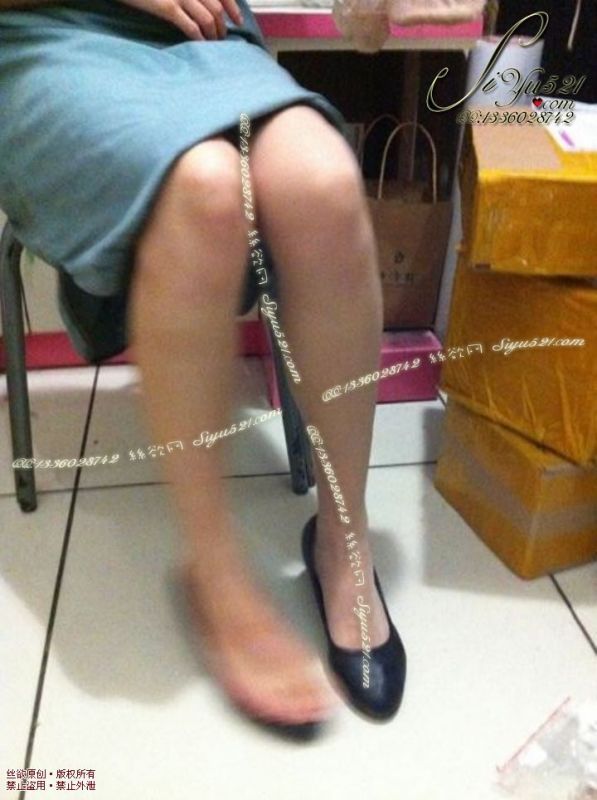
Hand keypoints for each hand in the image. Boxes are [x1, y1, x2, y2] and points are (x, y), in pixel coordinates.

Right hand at [119, 0, 243, 39]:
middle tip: (222, 38)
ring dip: (213, 35)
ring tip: (212, 43)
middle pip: (217, 9)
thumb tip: (204, 5)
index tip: (237, 21)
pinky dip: (199, 38)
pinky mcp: (168, 7)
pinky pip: (192, 27)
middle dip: (222, 26)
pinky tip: (200, 45)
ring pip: (208, 19)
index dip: (233, 8)